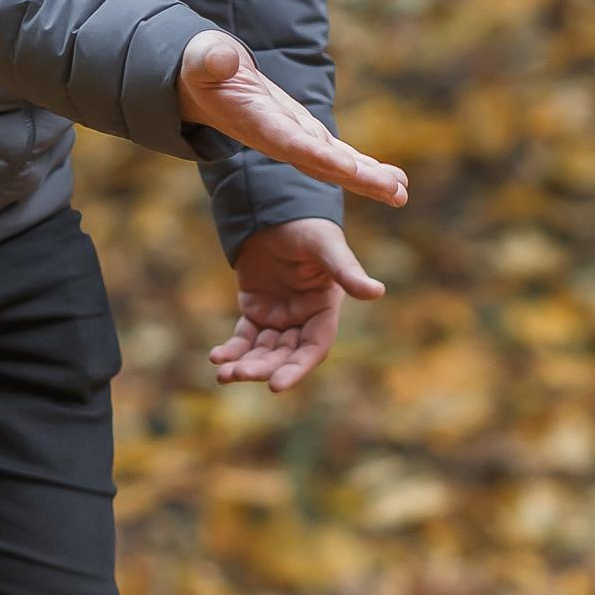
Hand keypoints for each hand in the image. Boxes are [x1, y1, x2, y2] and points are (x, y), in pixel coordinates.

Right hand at [180, 32, 407, 208]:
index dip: (317, 155)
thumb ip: (210, 61)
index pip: (289, 142)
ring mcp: (295, 140)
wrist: (205, 87)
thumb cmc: (203, 70)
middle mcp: (280, 140)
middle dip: (358, 178)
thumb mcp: (202, 60)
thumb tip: (221, 60)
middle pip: (322, 164)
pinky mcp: (306, 136)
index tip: (347, 168)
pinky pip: (339, 156)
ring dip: (370, 179)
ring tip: (401, 193)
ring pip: (336, 165)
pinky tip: (395, 181)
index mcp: (256, 123)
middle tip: (394, 193)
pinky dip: (365, 169)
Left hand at [210, 217, 383, 394]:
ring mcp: (279, 316)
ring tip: (223, 372)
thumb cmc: (305, 226)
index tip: (275, 386)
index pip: (313, 347)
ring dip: (245, 364)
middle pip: (284, 355)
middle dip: (263, 368)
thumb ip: (346, 271)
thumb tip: (377, 292)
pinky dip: (231, 350)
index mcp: (324, 309)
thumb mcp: (325, 247)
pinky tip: (217, 357)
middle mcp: (303, 318)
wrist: (272, 208)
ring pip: (263, 351)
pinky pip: (243, 337)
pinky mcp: (255, 310)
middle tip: (238, 375)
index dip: (296, 368)